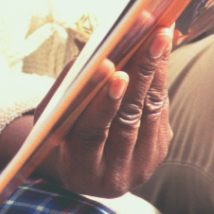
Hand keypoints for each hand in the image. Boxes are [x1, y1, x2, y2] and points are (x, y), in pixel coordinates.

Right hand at [35, 26, 172, 196]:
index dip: (103, 101)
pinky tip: (160, 52)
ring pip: (150, 112)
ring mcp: (141, 166)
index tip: (110, 66)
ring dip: (157, 70)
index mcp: (80, 169)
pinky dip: (159, 79)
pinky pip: (159, 112)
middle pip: (129, 119)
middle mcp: (115, 175)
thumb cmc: (59, 132)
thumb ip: (67, 92)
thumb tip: (94, 54)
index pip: (93, 132)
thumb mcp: (52, 118)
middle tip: (151, 40)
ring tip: (160, 37)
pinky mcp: (157, 152)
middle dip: (141, 75)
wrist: (81, 169)